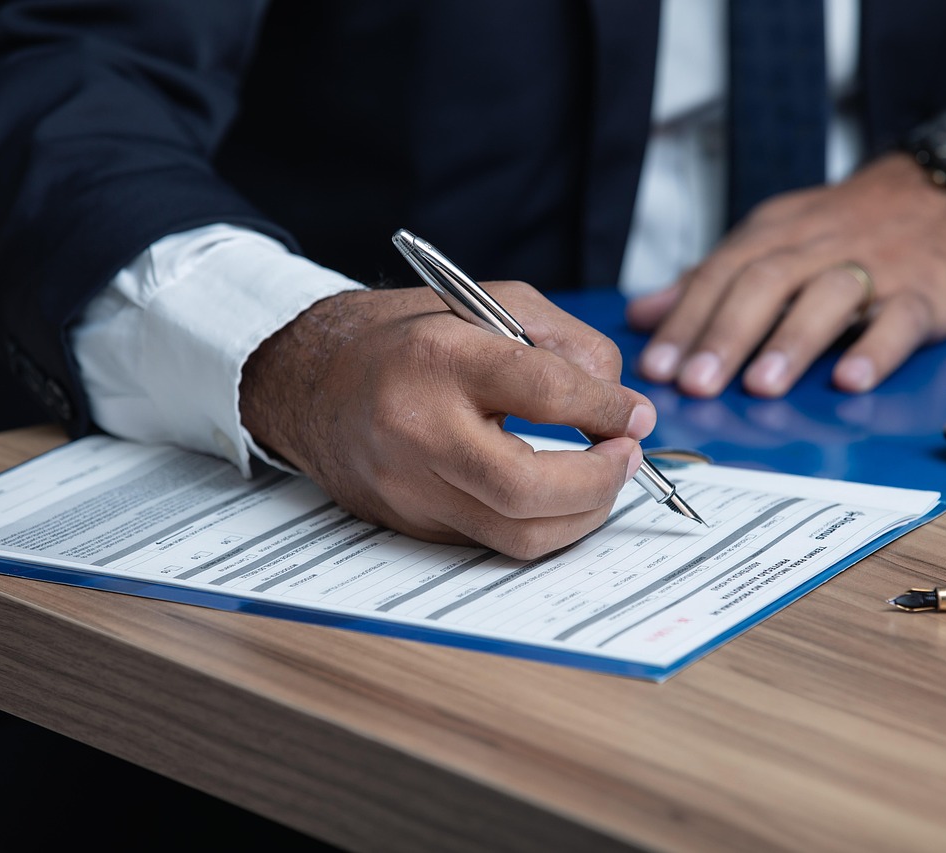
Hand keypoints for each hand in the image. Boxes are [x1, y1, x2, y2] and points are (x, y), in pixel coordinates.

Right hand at [240, 282, 655, 558]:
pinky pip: (495, 542)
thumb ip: (563, 343)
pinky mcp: (410, 524)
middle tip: (627, 457)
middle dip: (599, 481)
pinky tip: (557, 496)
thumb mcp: (486, 304)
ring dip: (581, 515)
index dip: (606, 409)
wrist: (309, 381)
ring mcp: (408, 489)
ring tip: (602, 479)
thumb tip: (620, 404)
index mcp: (438, 359)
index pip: (545, 392)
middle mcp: (417, 431)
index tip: (635, 414)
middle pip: (528, 488)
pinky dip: (541, 524)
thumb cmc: (405, 338)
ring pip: (517, 535)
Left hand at [627, 152, 945, 397]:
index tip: (657, 367)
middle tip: (697, 383)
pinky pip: (900, 319)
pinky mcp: (924, 291)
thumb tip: (643, 314)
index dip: (686, 321)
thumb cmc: (847, 227)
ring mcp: (872, 268)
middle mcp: (817, 247)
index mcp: (774, 236)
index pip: (720, 275)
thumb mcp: (773, 239)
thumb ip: (710, 280)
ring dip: (791, 341)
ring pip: (826, 297)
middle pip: (764, 284)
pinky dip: (875, 349)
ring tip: (761, 386)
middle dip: (726, 334)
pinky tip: (850, 380)